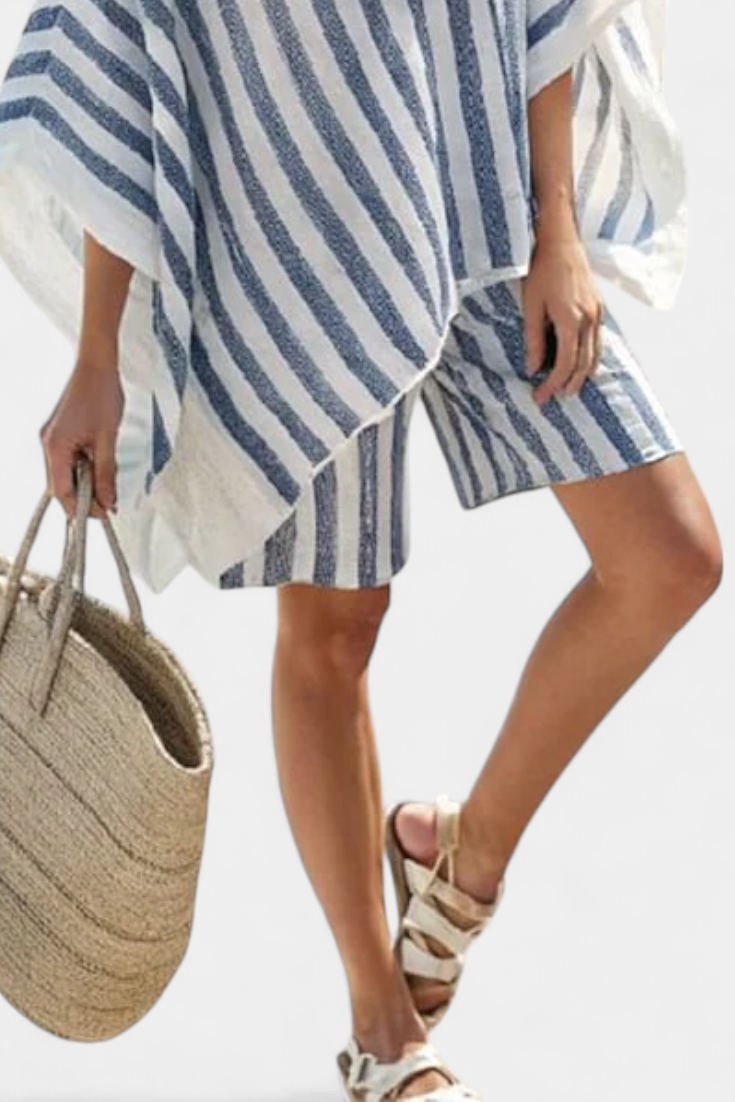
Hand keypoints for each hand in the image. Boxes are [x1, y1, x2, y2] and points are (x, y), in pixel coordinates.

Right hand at [39, 351, 124, 520]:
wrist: (97, 364)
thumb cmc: (102, 394)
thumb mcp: (108, 438)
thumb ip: (106, 473)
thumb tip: (108, 502)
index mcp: (55, 446)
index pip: (61, 491)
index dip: (81, 508)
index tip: (103, 515)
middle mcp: (48, 444)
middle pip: (61, 485)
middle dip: (85, 498)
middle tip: (110, 505)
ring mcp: (53, 439)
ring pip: (67, 474)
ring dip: (87, 484)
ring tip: (109, 487)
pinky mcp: (61, 434)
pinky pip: (70, 461)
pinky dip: (85, 470)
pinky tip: (101, 469)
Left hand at [521, 219, 603, 405]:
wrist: (560, 239)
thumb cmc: (541, 268)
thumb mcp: (530, 306)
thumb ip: (533, 339)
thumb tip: (532, 368)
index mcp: (571, 319)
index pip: (565, 364)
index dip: (552, 384)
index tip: (540, 396)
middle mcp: (589, 319)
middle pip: (583, 364)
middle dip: (567, 385)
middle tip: (552, 397)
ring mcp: (597, 312)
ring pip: (596, 355)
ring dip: (582, 375)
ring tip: (567, 388)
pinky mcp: (599, 307)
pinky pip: (598, 341)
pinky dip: (591, 358)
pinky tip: (580, 364)